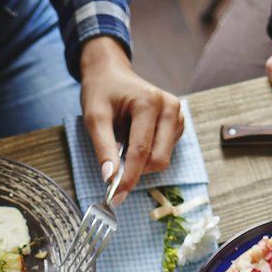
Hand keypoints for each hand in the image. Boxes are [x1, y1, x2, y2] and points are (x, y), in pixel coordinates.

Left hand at [79, 36, 184, 204]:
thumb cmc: (101, 92)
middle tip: (114, 169)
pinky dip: (148, 155)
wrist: (111, 74)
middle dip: (136, 170)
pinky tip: (136, 139)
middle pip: (158, 159)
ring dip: (141, 162)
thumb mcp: (94, 117)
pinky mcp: (177, 123)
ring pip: (163, 158)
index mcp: (150, 102)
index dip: (129, 178)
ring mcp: (177, 115)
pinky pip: (165, 152)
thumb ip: (103, 147)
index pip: (141, 151)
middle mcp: (170, 107)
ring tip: (124, 141)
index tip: (115, 197)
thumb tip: (110, 178)